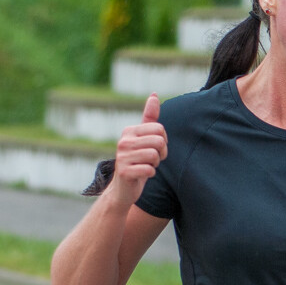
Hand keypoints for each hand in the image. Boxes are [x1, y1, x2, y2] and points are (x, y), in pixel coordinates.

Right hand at [108, 93, 166, 207]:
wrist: (123, 189)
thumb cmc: (137, 162)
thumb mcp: (143, 139)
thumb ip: (149, 118)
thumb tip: (154, 94)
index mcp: (129, 131)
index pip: (159, 128)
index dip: (163, 141)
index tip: (155, 149)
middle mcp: (123, 142)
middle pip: (159, 141)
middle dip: (161, 153)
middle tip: (152, 160)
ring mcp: (122, 157)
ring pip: (155, 155)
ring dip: (155, 164)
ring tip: (146, 167)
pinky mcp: (124, 172)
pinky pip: (149, 170)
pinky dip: (150, 174)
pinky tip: (142, 175)